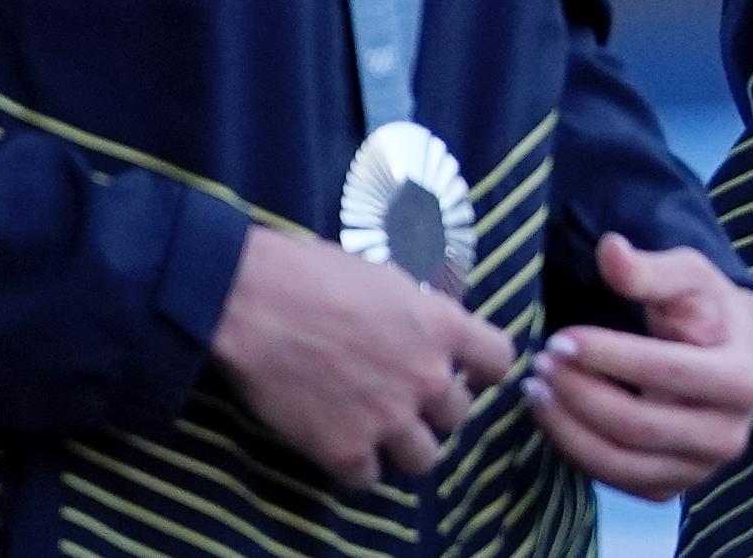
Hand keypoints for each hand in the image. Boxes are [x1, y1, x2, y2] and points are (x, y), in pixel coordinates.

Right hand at [209, 226, 516, 488]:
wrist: (251, 301)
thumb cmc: (312, 273)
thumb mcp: (387, 278)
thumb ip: (419, 313)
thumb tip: (427, 328)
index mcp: (442, 326)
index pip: (500, 359)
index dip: (481, 367)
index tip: (462, 369)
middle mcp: (426, 377)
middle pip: (458, 414)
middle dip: (433, 406)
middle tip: (402, 395)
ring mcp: (388, 419)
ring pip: (424, 457)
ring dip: (404, 444)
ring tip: (378, 428)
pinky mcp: (344, 451)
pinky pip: (369, 479)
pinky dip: (356, 465)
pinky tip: (339, 442)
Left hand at [525, 233, 752, 502]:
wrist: (733, 358)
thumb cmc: (707, 311)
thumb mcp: (688, 277)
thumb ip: (649, 268)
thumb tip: (609, 249)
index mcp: (742, 380)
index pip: (666, 372)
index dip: (607, 356)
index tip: (560, 338)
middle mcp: (728, 436)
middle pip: (637, 424)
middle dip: (579, 393)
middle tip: (540, 363)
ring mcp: (699, 470)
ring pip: (620, 461)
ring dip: (567, 427)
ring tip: (536, 389)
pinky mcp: (670, 488)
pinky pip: (614, 480)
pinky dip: (575, 449)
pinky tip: (552, 415)